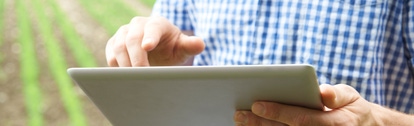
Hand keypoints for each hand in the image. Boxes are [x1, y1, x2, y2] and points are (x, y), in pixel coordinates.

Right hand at [105, 16, 204, 66]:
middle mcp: (138, 25)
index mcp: (157, 23)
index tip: (148, 47)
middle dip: (136, 58)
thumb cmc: (171, 48)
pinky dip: (115, 66)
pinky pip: (110, 54)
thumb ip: (190, 45)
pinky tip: (124, 76)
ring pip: (118, 46)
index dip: (150, 37)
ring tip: (134, 78)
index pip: (152, 28)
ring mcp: (124, 33)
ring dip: (125, 64)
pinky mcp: (114, 43)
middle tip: (142, 74)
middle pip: (132, 39)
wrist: (158, 51)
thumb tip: (200, 44)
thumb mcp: (182, 48)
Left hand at [234, 84, 413, 125]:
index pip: (300, 118)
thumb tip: (323, 93)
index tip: (257, 104)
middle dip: (260, 124)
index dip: (278, 112)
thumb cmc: (351, 109)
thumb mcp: (351, 97)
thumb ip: (337, 95)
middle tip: (239, 114)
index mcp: (333, 123)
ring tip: (241, 122)